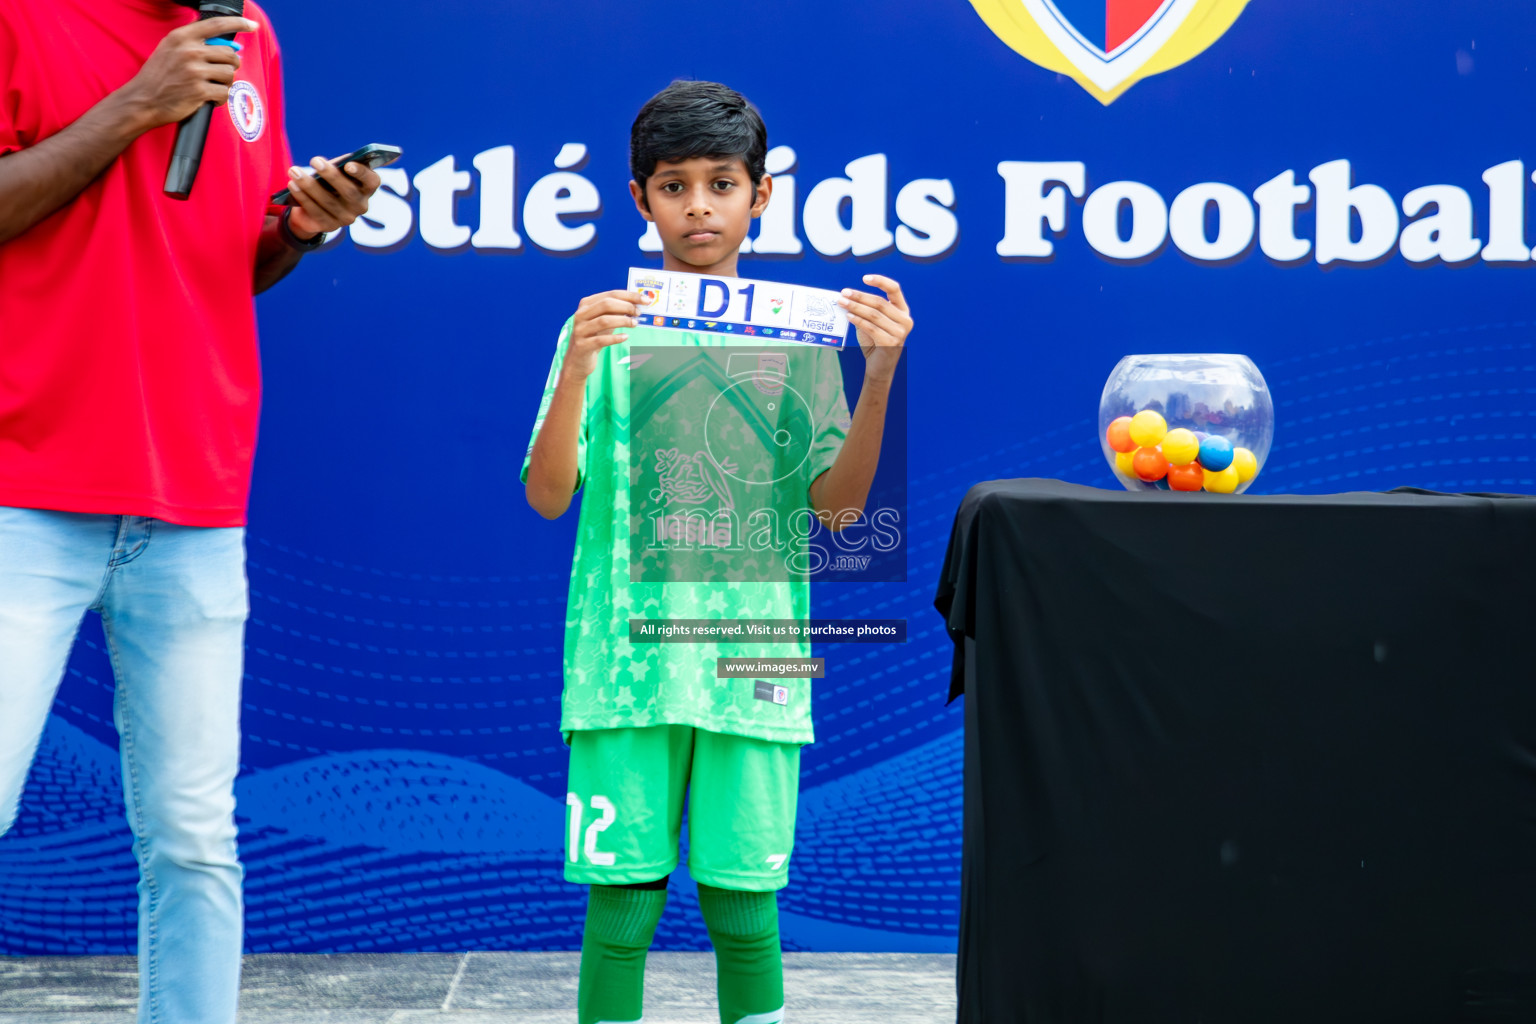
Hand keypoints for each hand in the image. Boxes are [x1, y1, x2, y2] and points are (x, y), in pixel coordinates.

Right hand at [116, 17, 257, 131]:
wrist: (143, 100)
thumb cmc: (159, 76)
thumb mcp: (171, 49)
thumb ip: (195, 44)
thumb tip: (230, 46)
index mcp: (181, 37)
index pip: (216, 25)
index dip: (239, 23)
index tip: (252, 25)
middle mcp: (189, 51)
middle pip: (229, 54)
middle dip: (230, 65)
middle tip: (220, 74)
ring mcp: (194, 71)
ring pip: (229, 74)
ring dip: (225, 83)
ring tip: (212, 87)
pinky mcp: (200, 90)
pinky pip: (225, 92)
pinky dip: (221, 98)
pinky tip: (209, 98)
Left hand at [285, 156, 381, 238]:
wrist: (314, 207)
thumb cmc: (328, 182)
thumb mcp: (335, 171)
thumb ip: (338, 165)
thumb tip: (329, 162)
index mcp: (366, 188)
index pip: (372, 181)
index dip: (362, 173)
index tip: (348, 165)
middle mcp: (360, 205)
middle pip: (349, 191)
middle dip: (331, 175)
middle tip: (315, 161)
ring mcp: (346, 218)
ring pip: (329, 201)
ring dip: (310, 185)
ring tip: (294, 171)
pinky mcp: (330, 226)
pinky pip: (316, 211)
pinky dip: (303, 197)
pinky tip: (292, 185)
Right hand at [561, 290, 644, 381]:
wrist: (578, 359)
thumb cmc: (594, 336)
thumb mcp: (604, 321)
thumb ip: (616, 312)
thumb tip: (637, 304)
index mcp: (586, 304)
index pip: (611, 294)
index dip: (630, 296)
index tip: (645, 300)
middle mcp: (581, 314)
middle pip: (606, 304)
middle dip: (626, 307)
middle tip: (639, 313)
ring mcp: (580, 330)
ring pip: (604, 321)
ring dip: (623, 321)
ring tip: (635, 324)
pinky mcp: (582, 345)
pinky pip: (601, 340)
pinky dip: (615, 338)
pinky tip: (625, 337)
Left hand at [838, 274, 911, 384]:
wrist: (879, 367)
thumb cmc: (874, 342)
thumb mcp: (871, 322)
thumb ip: (865, 310)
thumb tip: (847, 296)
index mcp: (902, 311)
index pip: (894, 289)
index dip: (880, 281)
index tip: (864, 278)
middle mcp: (905, 320)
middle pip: (880, 302)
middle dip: (859, 296)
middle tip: (843, 293)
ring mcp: (900, 332)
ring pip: (874, 314)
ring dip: (855, 307)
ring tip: (842, 303)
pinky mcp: (891, 343)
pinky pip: (871, 327)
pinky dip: (858, 320)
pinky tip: (848, 316)